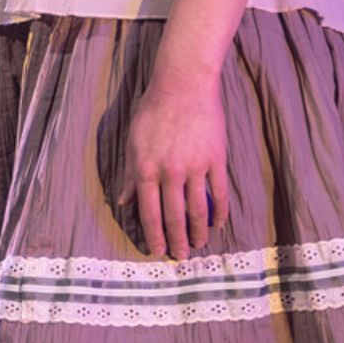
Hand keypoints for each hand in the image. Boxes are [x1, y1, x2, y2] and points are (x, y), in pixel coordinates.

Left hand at [128, 72, 228, 260]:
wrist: (183, 85)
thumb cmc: (153, 111)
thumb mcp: (133, 142)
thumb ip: (130, 174)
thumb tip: (123, 201)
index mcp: (146, 169)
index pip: (149, 211)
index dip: (153, 234)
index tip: (156, 251)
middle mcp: (170, 172)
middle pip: (175, 216)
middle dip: (176, 240)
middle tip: (180, 257)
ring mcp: (195, 167)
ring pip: (199, 209)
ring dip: (199, 231)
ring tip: (199, 245)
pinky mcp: (216, 159)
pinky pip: (220, 192)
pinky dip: (221, 211)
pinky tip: (218, 224)